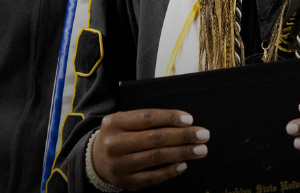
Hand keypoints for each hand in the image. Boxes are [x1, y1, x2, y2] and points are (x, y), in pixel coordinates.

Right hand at [91, 109, 208, 189]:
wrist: (96, 160)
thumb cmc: (120, 136)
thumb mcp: (125, 122)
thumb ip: (148, 120)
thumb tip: (184, 123)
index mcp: (114, 123)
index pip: (147, 118)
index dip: (170, 118)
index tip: (190, 120)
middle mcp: (114, 144)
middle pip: (154, 138)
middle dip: (183, 136)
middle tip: (203, 135)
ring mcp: (119, 164)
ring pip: (156, 157)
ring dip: (182, 153)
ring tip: (200, 150)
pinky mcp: (125, 181)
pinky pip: (152, 177)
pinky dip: (170, 171)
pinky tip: (183, 164)